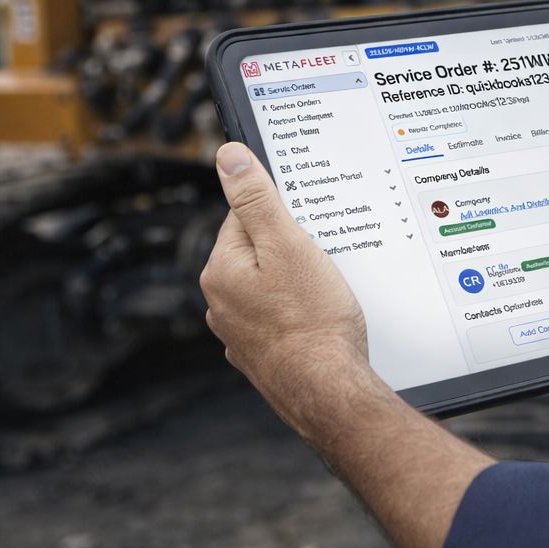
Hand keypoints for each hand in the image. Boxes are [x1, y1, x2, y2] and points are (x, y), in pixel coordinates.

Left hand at [199, 142, 369, 428]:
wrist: (327, 390)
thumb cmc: (313, 320)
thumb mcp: (288, 244)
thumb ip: (257, 199)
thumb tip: (229, 156)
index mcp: (221, 270)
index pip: (243, 216)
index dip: (280, 212)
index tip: (308, 220)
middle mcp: (221, 302)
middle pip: (256, 251)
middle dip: (289, 246)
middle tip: (324, 254)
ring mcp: (239, 332)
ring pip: (268, 286)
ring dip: (294, 281)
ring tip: (327, 289)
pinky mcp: (260, 354)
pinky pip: (278, 317)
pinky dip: (297, 312)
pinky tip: (321, 317)